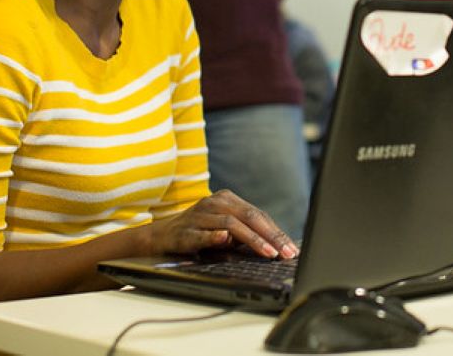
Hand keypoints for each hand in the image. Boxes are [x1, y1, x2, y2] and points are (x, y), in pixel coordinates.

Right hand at [146, 189, 299, 259]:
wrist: (161, 236)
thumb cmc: (199, 232)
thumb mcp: (225, 230)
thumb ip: (246, 234)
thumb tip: (277, 247)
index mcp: (227, 199)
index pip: (258, 214)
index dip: (276, 232)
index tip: (291, 249)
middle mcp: (214, 202)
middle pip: (248, 216)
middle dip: (270, 236)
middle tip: (285, 252)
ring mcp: (199, 215)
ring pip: (231, 224)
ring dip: (252, 239)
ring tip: (267, 253)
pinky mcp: (185, 230)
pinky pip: (202, 233)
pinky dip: (214, 236)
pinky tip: (226, 240)